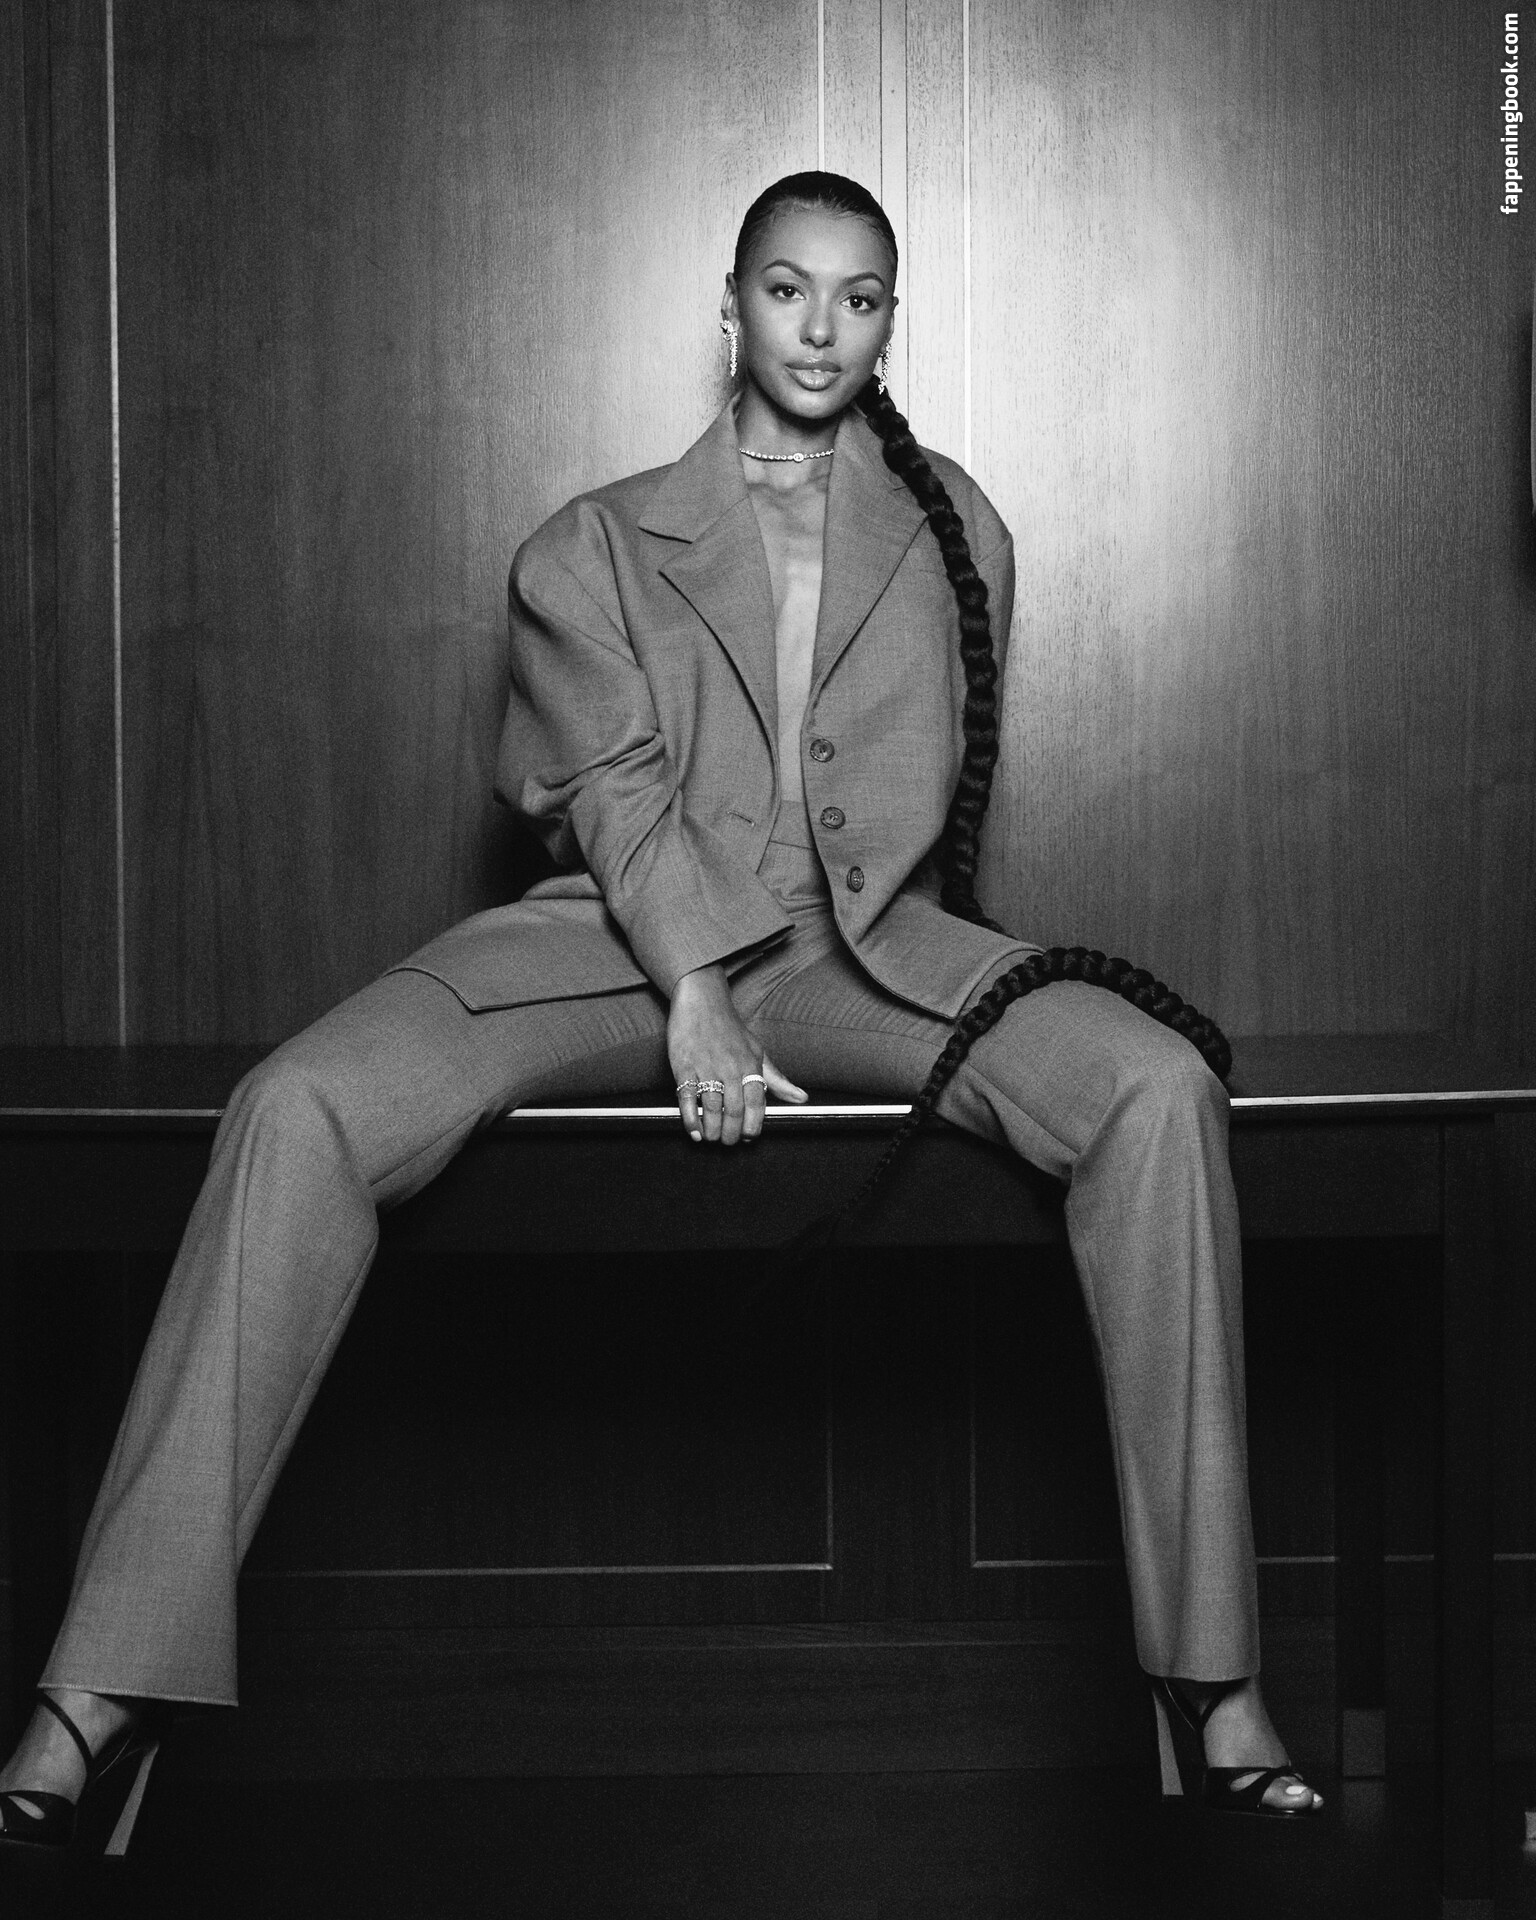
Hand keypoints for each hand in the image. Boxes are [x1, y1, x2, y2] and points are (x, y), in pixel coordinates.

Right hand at [669, 965, 806, 1143]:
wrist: (701, 1000)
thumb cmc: (730, 1028)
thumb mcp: (757, 1051)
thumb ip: (777, 1079)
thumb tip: (801, 1098)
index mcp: (750, 1065)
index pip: (757, 1104)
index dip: (753, 1126)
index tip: (749, 1137)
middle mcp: (730, 1067)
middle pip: (734, 1111)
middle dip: (732, 1133)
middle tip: (728, 1142)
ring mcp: (706, 1067)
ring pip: (711, 1108)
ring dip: (712, 1130)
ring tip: (712, 1138)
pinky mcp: (684, 1066)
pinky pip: (687, 1099)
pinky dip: (690, 1119)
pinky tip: (695, 1131)